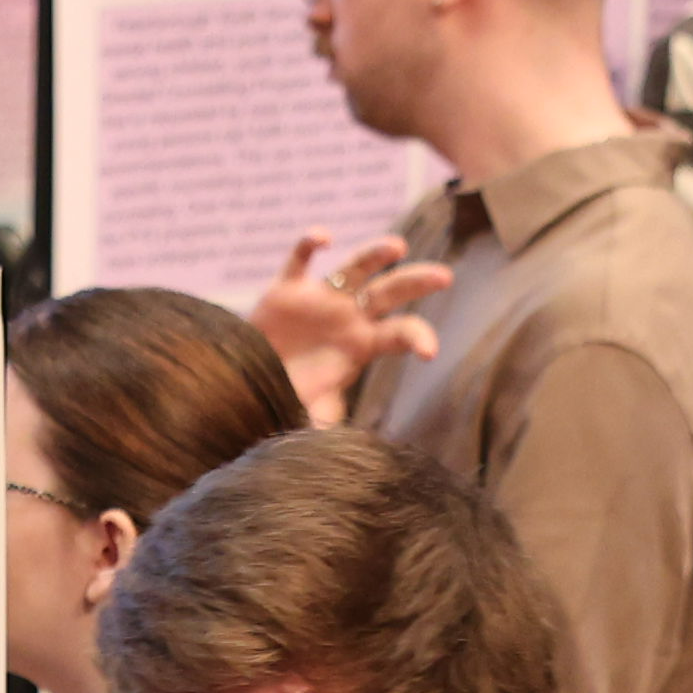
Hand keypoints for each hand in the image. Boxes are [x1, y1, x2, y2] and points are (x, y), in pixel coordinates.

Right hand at [246, 226, 450, 424]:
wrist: (248, 377)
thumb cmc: (289, 394)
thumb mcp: (314, 411)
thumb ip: (330, 424)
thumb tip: (349, 454)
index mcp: (363, 344)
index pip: (399, 335)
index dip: (417, 338)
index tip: (430, 352)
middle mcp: (349, 315)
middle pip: (390, 292)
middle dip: (417, 282)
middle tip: (444, 276)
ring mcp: (321, 298)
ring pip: (356, 267)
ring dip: (376, 254)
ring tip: (397, 246)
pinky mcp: (288, 287)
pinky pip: (300, 258)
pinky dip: (310, 243)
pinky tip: (325, 238)